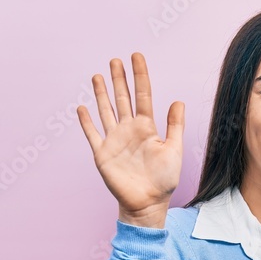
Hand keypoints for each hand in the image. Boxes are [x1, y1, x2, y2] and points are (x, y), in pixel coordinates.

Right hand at [77, 52, 184, 227]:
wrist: (148, 203)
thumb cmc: (164, 180)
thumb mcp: (174, 150)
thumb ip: (175, 126)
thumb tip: (178, 101)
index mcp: (147, 127)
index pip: (142, 95)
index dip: (140, 75)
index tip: (136, 56)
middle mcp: (129, 130)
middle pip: (122, 98)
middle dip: (119, 79)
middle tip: (115, 60)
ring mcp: (114, 140)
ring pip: (106, 111)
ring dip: (101, 93)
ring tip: (97, 75)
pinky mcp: (102, 154)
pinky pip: (92, 134)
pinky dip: (86, 121)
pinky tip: (82, 108)